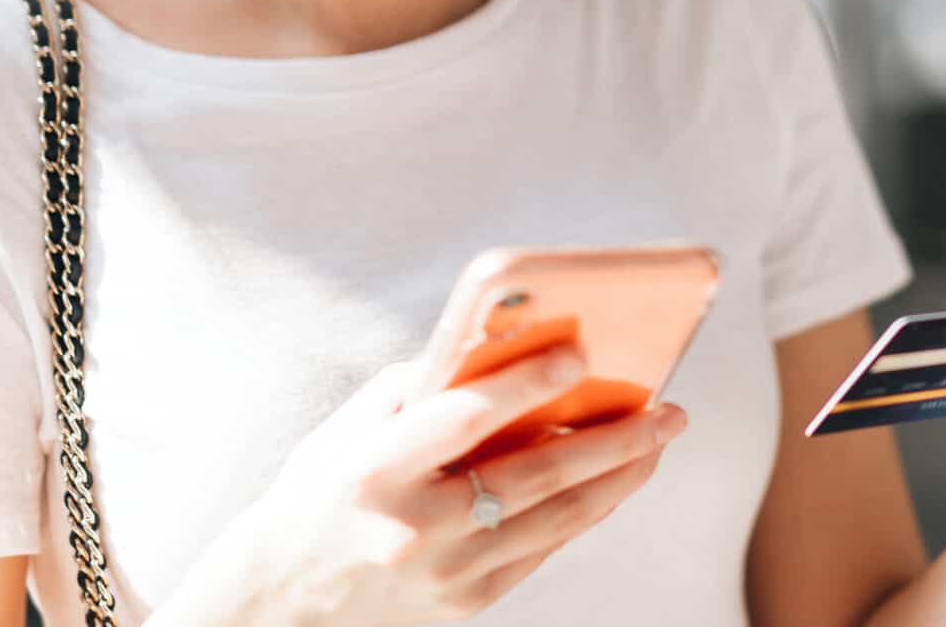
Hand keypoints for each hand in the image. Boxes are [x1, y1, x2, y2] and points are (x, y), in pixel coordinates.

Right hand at [180, 345, 688, 624]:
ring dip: (618, 477)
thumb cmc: (320, 494)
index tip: (582, 352)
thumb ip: (421, 390)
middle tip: (669, 408)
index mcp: (374, 471)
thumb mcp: (347, 432)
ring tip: (659, 439)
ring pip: (555, 519)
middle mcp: (412, 527)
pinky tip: (616, 479)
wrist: (276, 601)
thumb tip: (507, 346)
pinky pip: (542, 550)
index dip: (526, 384)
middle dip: (613, 439)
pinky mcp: (464, 605)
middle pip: (535, 476)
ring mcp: (443, 573)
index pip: (463, 418)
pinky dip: (585, 512)